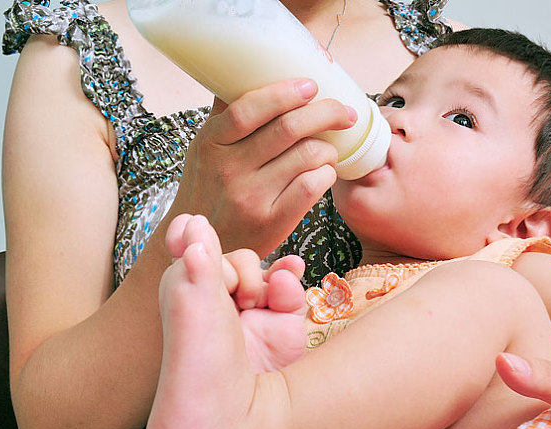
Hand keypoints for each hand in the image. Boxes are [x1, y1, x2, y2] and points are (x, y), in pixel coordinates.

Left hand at [166, 213, 307, 371]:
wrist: (237, 425)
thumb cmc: (202, 366)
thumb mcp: (193, 304)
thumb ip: (198, 258)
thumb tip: (192, 219)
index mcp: (186, 299)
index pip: (197, 253)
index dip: (202, 247)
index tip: (198, 241)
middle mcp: (218, 306)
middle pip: (237, 261)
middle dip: (242, 268)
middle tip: (239, 298)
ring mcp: (253, 317)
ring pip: (267, 274)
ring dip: (271, 273)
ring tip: (265, 295)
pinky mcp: (284, 329)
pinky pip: (290, 291)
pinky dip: (291, 280)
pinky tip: (290, 281)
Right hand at [176, 78, 355, 256]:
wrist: (207, 240)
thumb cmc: (213, 187)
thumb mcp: (207, 148)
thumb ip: (228, 113)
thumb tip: (255, 66)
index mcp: (211, 142)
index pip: (249, 108)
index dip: (285, 92)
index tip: (311, 85)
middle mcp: (229, 170)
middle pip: (288, 129)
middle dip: (326, 113)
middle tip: (343, 112)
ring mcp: (250, 198)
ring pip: (308, 156)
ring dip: (328, 148)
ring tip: (327, 150)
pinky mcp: (271, 222)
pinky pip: (313, 187)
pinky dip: (326, 174)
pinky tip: (323, 173)